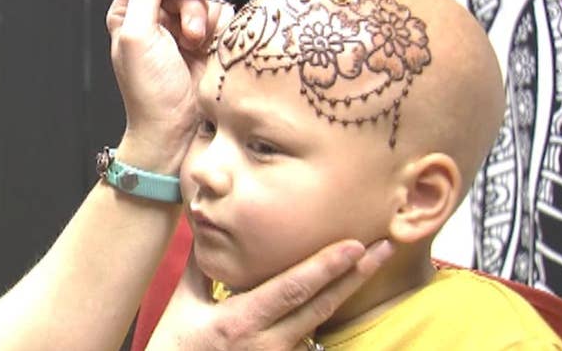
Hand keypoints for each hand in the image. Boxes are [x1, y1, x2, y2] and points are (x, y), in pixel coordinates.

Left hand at [105, 0, 227, 172]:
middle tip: (192, 30)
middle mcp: (157, 16)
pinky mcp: (208, 41)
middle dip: (191, 3)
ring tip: (197, 45)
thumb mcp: (138, 37)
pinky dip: (220, 29)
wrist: (176, 130)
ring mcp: (184, 28)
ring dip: (206, 19)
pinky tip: (209, 50)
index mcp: (131, 12)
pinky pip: (223, 15)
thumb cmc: (150, 92)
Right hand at [148, 240, 394, 349]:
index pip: (292, 290)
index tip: (354, 245)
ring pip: (321, 320)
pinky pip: (311, 339)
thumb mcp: (183, 304)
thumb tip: (205, 223)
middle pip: (320, 305)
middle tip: (386, 245)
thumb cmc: (175, 347)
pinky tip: (348, 292)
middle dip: (356, 274)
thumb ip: (200, 266)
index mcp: (241, 322)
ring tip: (373, 263)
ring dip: (348, 291)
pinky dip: (328, 314)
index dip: (325, 267)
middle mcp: (266, 343)